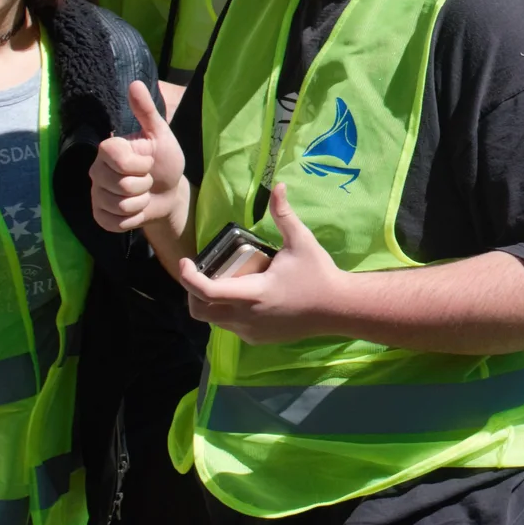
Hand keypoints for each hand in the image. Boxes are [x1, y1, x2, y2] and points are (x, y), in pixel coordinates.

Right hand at [90, 80, 187, 234]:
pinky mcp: (100, 216)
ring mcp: (96, 195)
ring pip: (119, 205)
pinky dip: (133, 219)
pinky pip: (115, 222)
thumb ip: (146, 111)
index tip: (148, 161)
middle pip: (120, 184)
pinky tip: (136, 209)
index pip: (116, 157)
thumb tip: (134, 83)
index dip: (139, 164)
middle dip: (143, 184)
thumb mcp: (161, 134)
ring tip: (142, 193)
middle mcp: (96, 171)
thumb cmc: (164, 161)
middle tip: (147, 178)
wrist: (169, 192)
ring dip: (140, 202)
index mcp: (108, 150)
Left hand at [176, 184, 344, 345]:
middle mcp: (246, 317)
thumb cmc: (318, 274)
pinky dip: (227, 313)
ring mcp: (251, 331)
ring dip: (211, 303)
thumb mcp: (301, 241)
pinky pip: (231, 327)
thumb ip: (284, 214)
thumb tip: (277, 185)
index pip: (206, 291)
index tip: (186, 261)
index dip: (188, 277)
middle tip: (200, 273)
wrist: (338, 308)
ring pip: (215, 320)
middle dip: (192, 292)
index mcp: (252, 293)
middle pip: (200, 312)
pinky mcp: (258, 338)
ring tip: (224, 281)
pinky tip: (242, 297)